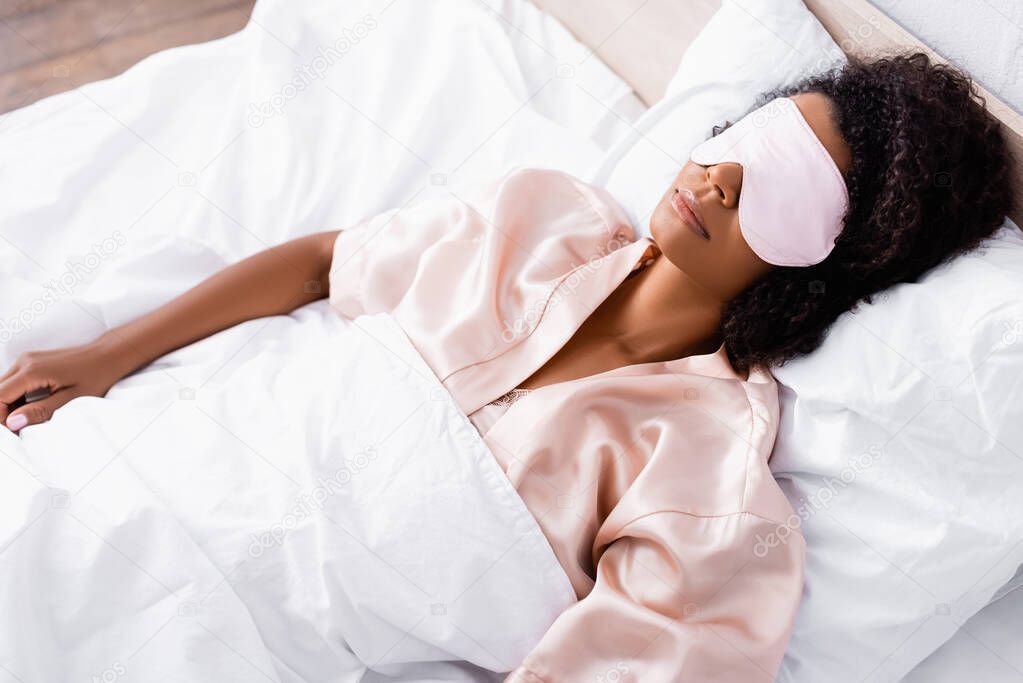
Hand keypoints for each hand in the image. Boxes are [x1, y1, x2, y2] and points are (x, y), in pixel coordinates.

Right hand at [0, 340, 124, 432]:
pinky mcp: (31, 362)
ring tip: (23, 421)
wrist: (108, 355)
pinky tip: (28, 410)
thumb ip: (40, 411)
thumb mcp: (71, 399)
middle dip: (1, 412)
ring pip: (2, 386)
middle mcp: (24, 362)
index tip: (10, 433)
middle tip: (15, 430)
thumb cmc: (95, 376)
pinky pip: (13, 381)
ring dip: (6, 405)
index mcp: (32, 371)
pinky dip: (14, 397)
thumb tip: (12, 423)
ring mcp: (26, 360)